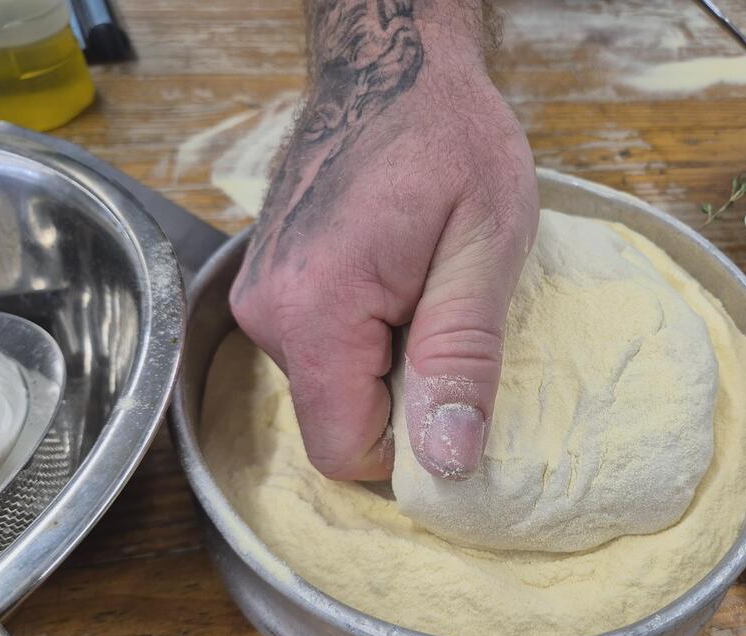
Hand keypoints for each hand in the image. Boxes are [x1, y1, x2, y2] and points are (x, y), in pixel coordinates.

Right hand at [230, 2, 538, 482]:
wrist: (391, 65)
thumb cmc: (450, 140)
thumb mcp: (485, 244)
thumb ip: (461, 356)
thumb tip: (447, 460)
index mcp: (315, 309)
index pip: (345, 449)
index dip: (409, 450)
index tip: (456, 397)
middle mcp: (267, 312)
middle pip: (337, 421)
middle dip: (403, 398)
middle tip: (447, 319)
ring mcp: (260, 297)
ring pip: (331, 388)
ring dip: (387, 365)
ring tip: (425, 290)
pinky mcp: (270, 285)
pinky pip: (320, 352)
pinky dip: (365, 341)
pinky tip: (398, 282)